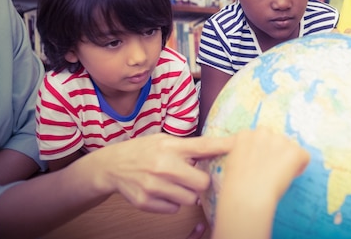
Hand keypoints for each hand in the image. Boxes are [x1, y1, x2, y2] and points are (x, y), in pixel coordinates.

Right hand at [84, 133, 233, 212]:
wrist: (112, 166)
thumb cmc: (144, 151)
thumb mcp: (166, 141)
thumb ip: (190, 147)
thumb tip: (222, 148)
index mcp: (170, 146)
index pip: (203, 146)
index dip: (224, 146)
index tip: (239, 145)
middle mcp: (162, 165)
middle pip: (202, 182)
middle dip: (202, 182)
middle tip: (194, 177)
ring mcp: (153, 185)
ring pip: (190, 199)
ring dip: (188, 193)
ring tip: (176, 183)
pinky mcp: (145, 202)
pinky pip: (174, 208)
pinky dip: (173, 202)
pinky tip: (164, 190)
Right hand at [212, 128, 309, 238]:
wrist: (247, 196)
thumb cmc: (235, 186)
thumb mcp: (231, 162)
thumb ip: (242, 152)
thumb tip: (252, 155)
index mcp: (246, 135)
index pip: (259, 137)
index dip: (262, 151)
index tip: (260, 164)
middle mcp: (263, 133)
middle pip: (276, 139)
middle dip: (276, 152)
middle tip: (270, 170)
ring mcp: (280, 141)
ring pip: (290, 147)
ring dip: (287, 159)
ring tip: (278, 177)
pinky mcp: (294, 152)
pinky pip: (304, 156)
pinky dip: (300, 166)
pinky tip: (290, 176)